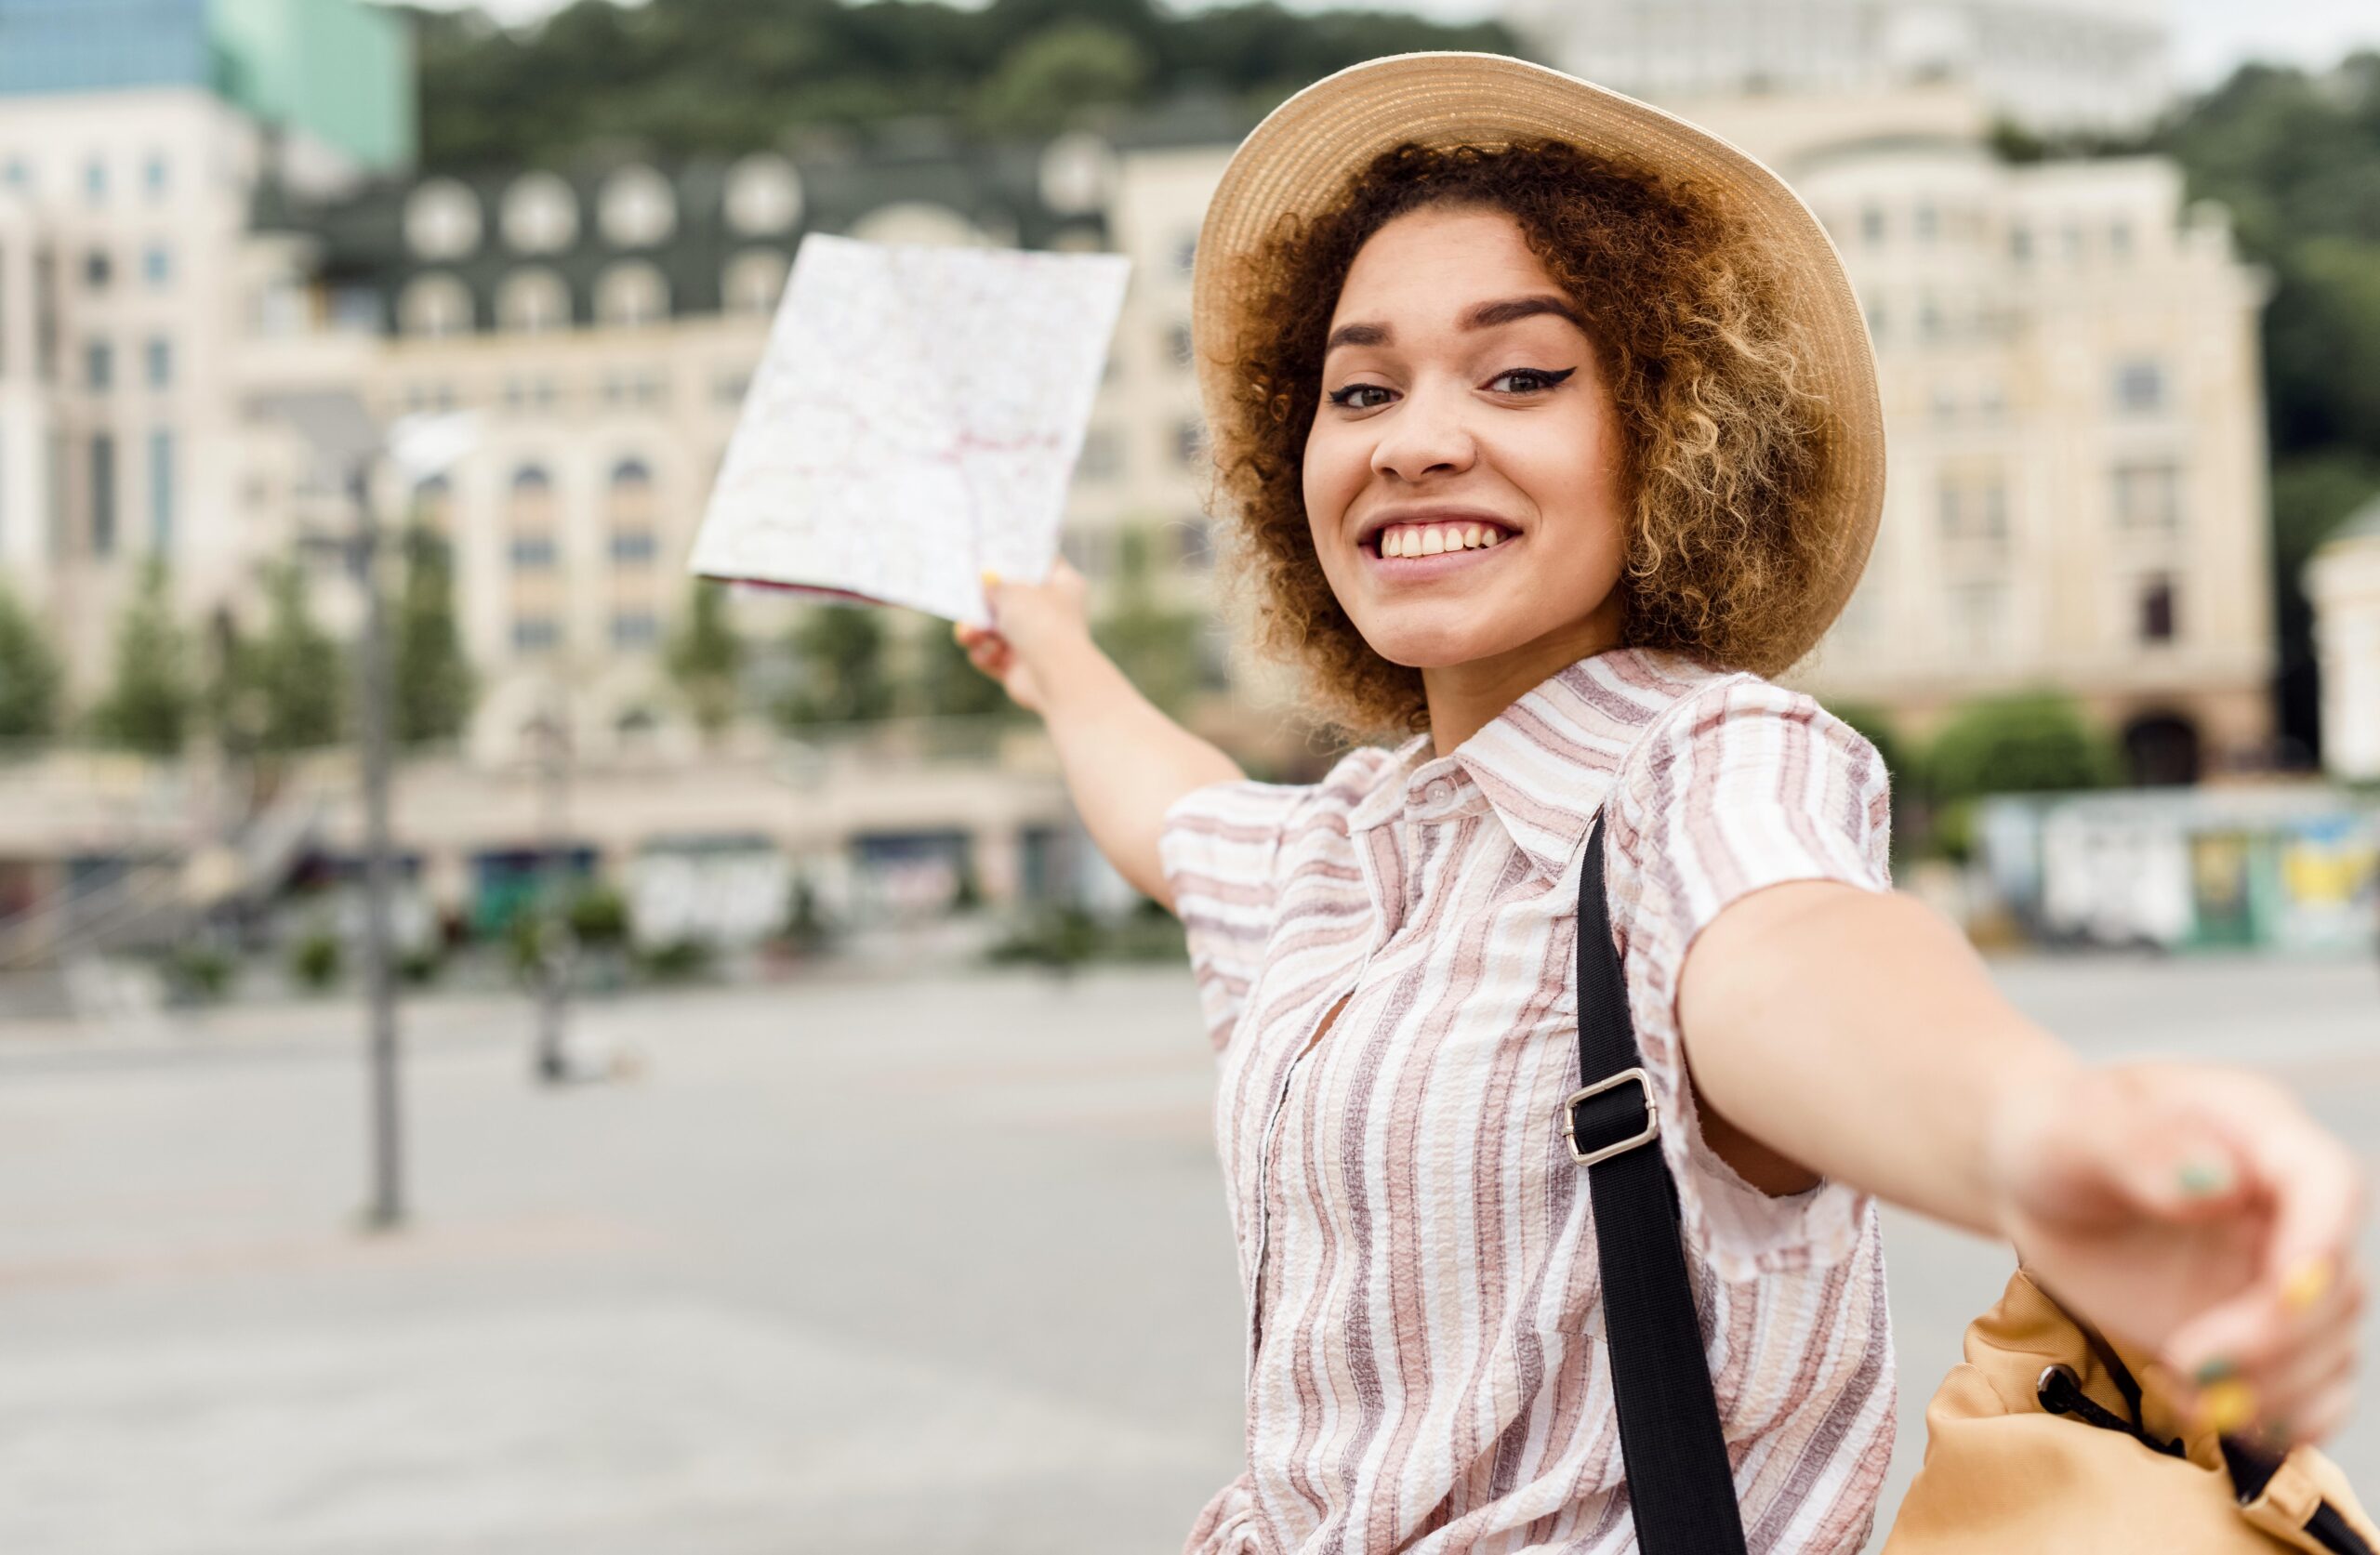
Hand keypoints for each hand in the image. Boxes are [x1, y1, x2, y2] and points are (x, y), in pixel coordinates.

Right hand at [952, 560, 1092, 716]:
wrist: (1056, 677)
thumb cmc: (1041, 623)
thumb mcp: (1012, 590)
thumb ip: (995, 584)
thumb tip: (986, 584)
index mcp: (1063, 585)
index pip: (1039, 562)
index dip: (1013, 555)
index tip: (987, 549)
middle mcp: (1052, 612)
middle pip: (1011, 598)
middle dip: (983, 600)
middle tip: (961, 594)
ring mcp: (1036, 641)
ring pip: (995, 630)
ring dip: (976, 630)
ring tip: (967, 633)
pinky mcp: (1021, 668)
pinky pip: (992, 656)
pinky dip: (984, 655)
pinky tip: (986, 654)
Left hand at [1986, 1061, 2366, 1445]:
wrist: (2032, 1179)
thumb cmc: (2054, 1136)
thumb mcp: (2074, 1130)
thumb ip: (2139, 1148)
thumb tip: (2216, 1181)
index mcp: (2259, 1130)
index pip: (2328, 1185)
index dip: (2318, 1248)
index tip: (2276, 1295)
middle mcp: (2287, 1206)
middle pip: (2335, 1285)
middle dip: (2277, 1339)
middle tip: (2185, 1361)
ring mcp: (2276, 1272)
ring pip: (2330, 1346)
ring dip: (2276, 1390)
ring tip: (2182, 1395)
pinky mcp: (2257, 1329)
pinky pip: (2309, 1388)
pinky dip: (2275, 1419)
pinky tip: (2199, 1410)